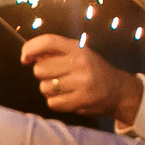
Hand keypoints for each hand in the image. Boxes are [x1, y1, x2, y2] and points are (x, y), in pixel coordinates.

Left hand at [22, 36, 140, 123]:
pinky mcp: (81, 100)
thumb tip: (29, 55)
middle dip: (43, 75)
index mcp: (78, 48)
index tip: (25, 58)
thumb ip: (56, 53)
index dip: (30, 48)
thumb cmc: (93, 71)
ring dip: (50, 90)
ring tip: (65, 88)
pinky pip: (52, 103)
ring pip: (45, 87)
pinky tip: (69, 98)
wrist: (119, 91)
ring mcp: (81, 82)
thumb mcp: (80, 54)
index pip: (47, 42)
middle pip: (39, 69)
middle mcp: (80, 63)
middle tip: (57, 76)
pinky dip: (56, 102)